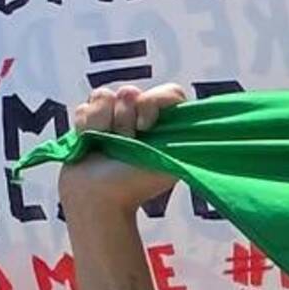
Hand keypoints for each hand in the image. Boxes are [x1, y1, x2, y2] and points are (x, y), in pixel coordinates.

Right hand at [58, 83, 187, 212]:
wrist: (99, 197)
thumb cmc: (137, 184)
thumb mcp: (171, 161)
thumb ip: (185, 138)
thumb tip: (202, 120)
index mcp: (166, 128)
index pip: (171, 94)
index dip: (156, 101)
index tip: (147, 126)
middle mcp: (141, 120)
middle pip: (131, 92)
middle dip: (124, 118)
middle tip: (125, 143)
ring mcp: (115, 119)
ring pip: (105, 95)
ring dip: (103, 122)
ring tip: (106, 145)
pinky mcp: (91, 121)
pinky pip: (86, 104)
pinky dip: (86, 123)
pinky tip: (90, 140)